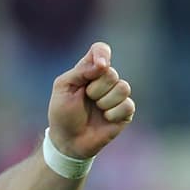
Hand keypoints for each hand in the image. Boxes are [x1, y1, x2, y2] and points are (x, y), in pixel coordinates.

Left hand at [47, 41, 134, 158]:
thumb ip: (80, 71)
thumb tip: (102, 64)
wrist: (68, 140)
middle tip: (85, 99)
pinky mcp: (125, 111)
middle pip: (111, 73)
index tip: (100, 65)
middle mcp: (105, 80)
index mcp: (88, 71)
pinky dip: (112, 114)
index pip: (100, 50)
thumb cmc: (62, 113)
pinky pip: (127, 105)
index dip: (102, 53)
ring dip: (104, 102)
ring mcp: (116, 95)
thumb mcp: (63, 88)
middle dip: (95, 89)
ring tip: (95, 109)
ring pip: (123, 88)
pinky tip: (104, 119)